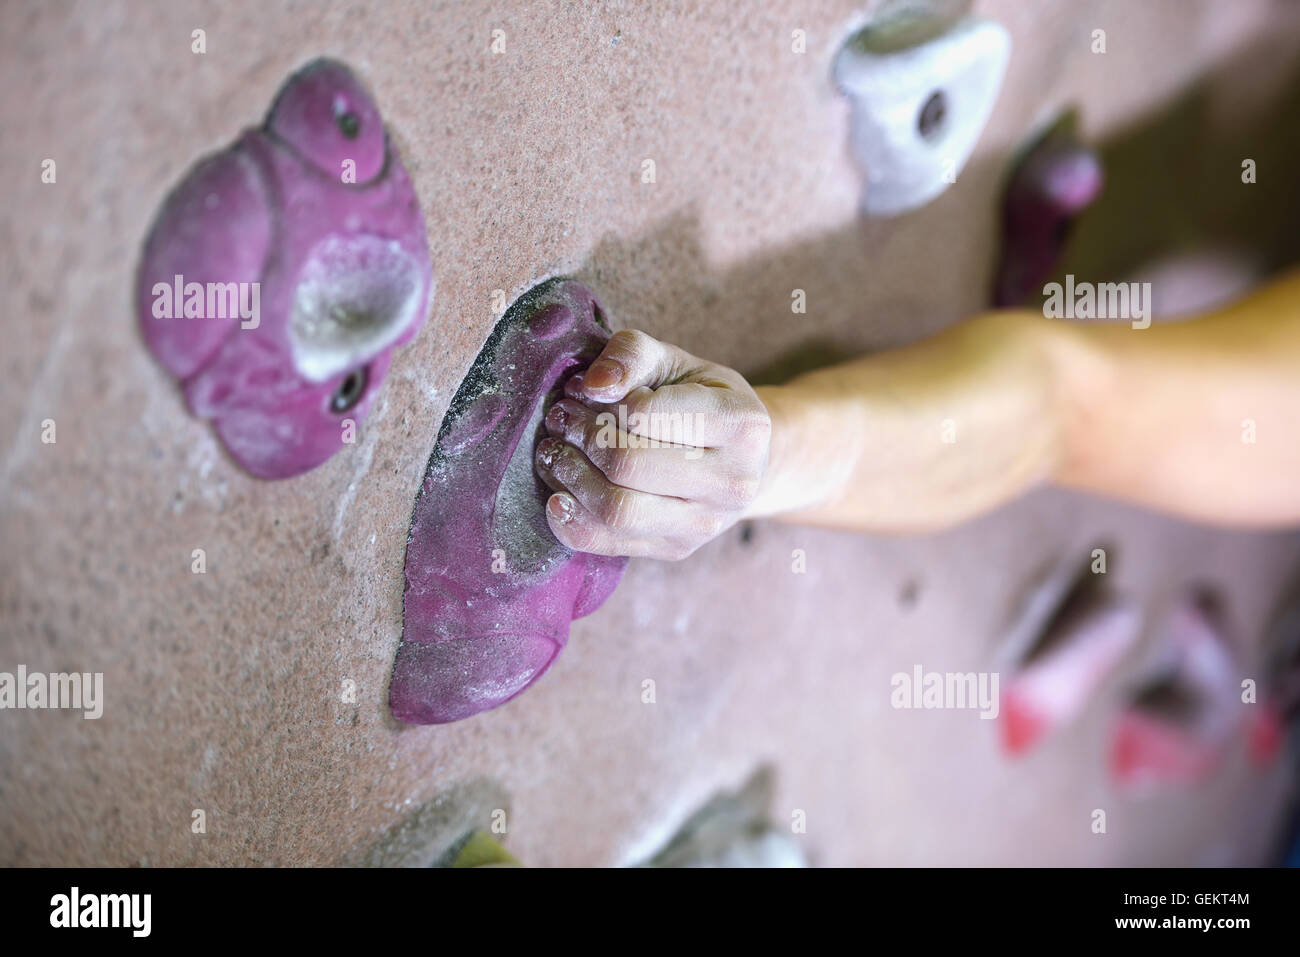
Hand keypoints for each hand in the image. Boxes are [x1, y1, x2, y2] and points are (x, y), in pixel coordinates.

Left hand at [534, 329, 770, 559]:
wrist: (740, 460)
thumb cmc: (699, 401)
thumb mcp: (675, 362)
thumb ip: (633, 354)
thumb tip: (594, 384)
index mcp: (742, 424)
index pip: (647, 414)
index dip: (606, 402)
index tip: (594, 391)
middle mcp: (733, 481)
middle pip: (629, 465)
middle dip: (581, 437)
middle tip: (561, 417)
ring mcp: (705, 523)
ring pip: (618, 510)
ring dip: (571, 477)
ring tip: (556, 451)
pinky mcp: (676, 549)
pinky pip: (608, 543)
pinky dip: (570, 521)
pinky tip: (557, 495)